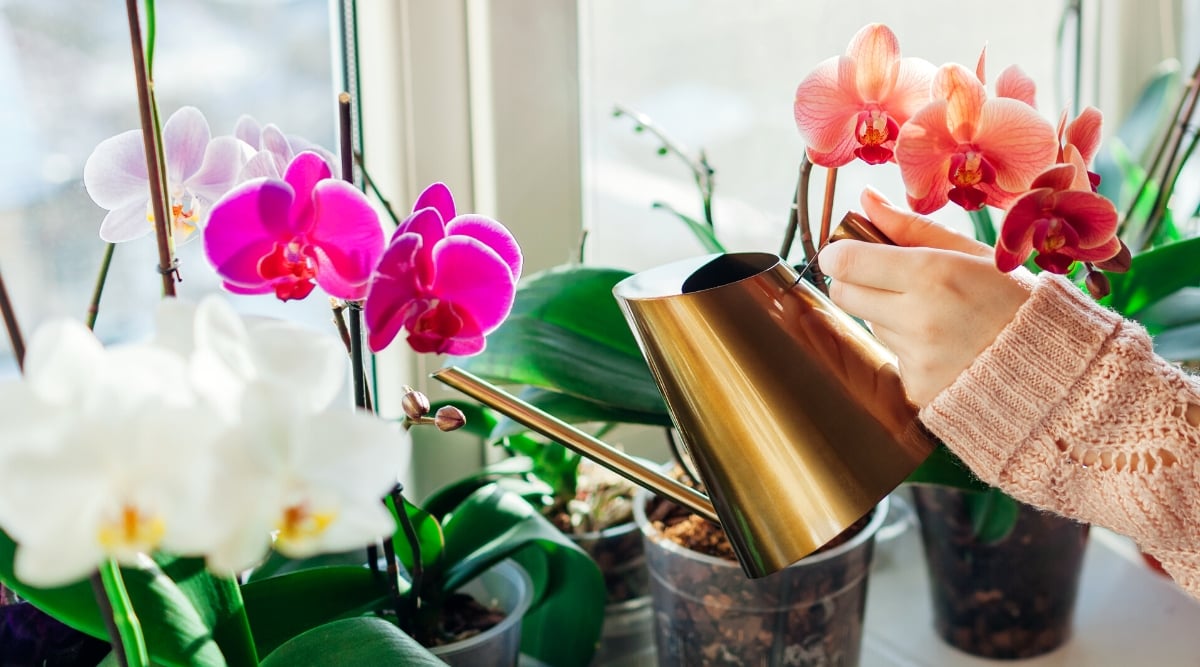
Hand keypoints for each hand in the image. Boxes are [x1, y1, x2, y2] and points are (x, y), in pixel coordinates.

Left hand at [817, 187, 1031, 405]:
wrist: (1056, 368)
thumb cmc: (1017, 300)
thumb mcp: (973, 253)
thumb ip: (911, 227)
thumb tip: (866, 199)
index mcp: (933, 274)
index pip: (846, 261)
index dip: (840, 254)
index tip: (850, 251)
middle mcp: (919, 319)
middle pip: (844, 294)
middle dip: (855, 282)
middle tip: (889, 278)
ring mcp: (917, 358)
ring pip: (870, 324)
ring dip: (889, 314)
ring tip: (938, 314)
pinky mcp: (917, 388)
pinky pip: (892, 357)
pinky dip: (908, 348)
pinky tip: (945, 344)